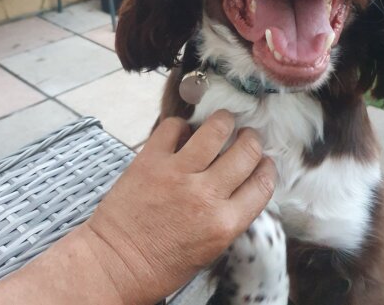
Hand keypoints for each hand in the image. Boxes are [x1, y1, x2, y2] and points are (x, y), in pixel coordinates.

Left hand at [82, 109, 276, 303]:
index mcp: (224, 223)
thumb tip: (242, 182)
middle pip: (246, 151)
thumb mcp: (210, 249)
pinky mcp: (151, 159)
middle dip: (250, 139)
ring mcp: (177, 174)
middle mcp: (205, 196)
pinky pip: (174, 126)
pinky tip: (182, 133)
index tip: (263, 161)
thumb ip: (230, 215)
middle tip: (246, 136)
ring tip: (223, 122)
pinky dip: (181, 125)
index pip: (262, 184)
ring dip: (224, 121)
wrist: (116, 263)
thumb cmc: (161, 263)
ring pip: (216, 129)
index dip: (267, 167)